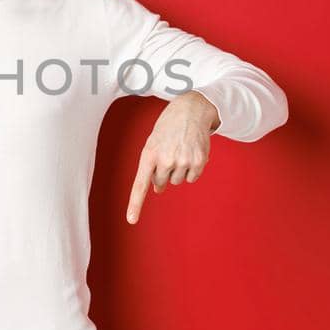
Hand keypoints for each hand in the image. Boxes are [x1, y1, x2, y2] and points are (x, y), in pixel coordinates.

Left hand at [127, 91, 219, 223]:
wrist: (191, 110)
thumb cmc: (168, 128)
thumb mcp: (153, 143)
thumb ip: (151, 167)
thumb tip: (158, 190)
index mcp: (149, 154)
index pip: (140, 184)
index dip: (135, 204)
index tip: (131, 220)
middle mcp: (165, 160)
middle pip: (161, 183)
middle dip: (163, 173)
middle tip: (168, 154)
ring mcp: (183, 161)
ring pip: (177, 181)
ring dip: (178, 170)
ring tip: (180, 149)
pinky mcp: (198, 162)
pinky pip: (192, 177)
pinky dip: (191, 169)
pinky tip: (190, 152)